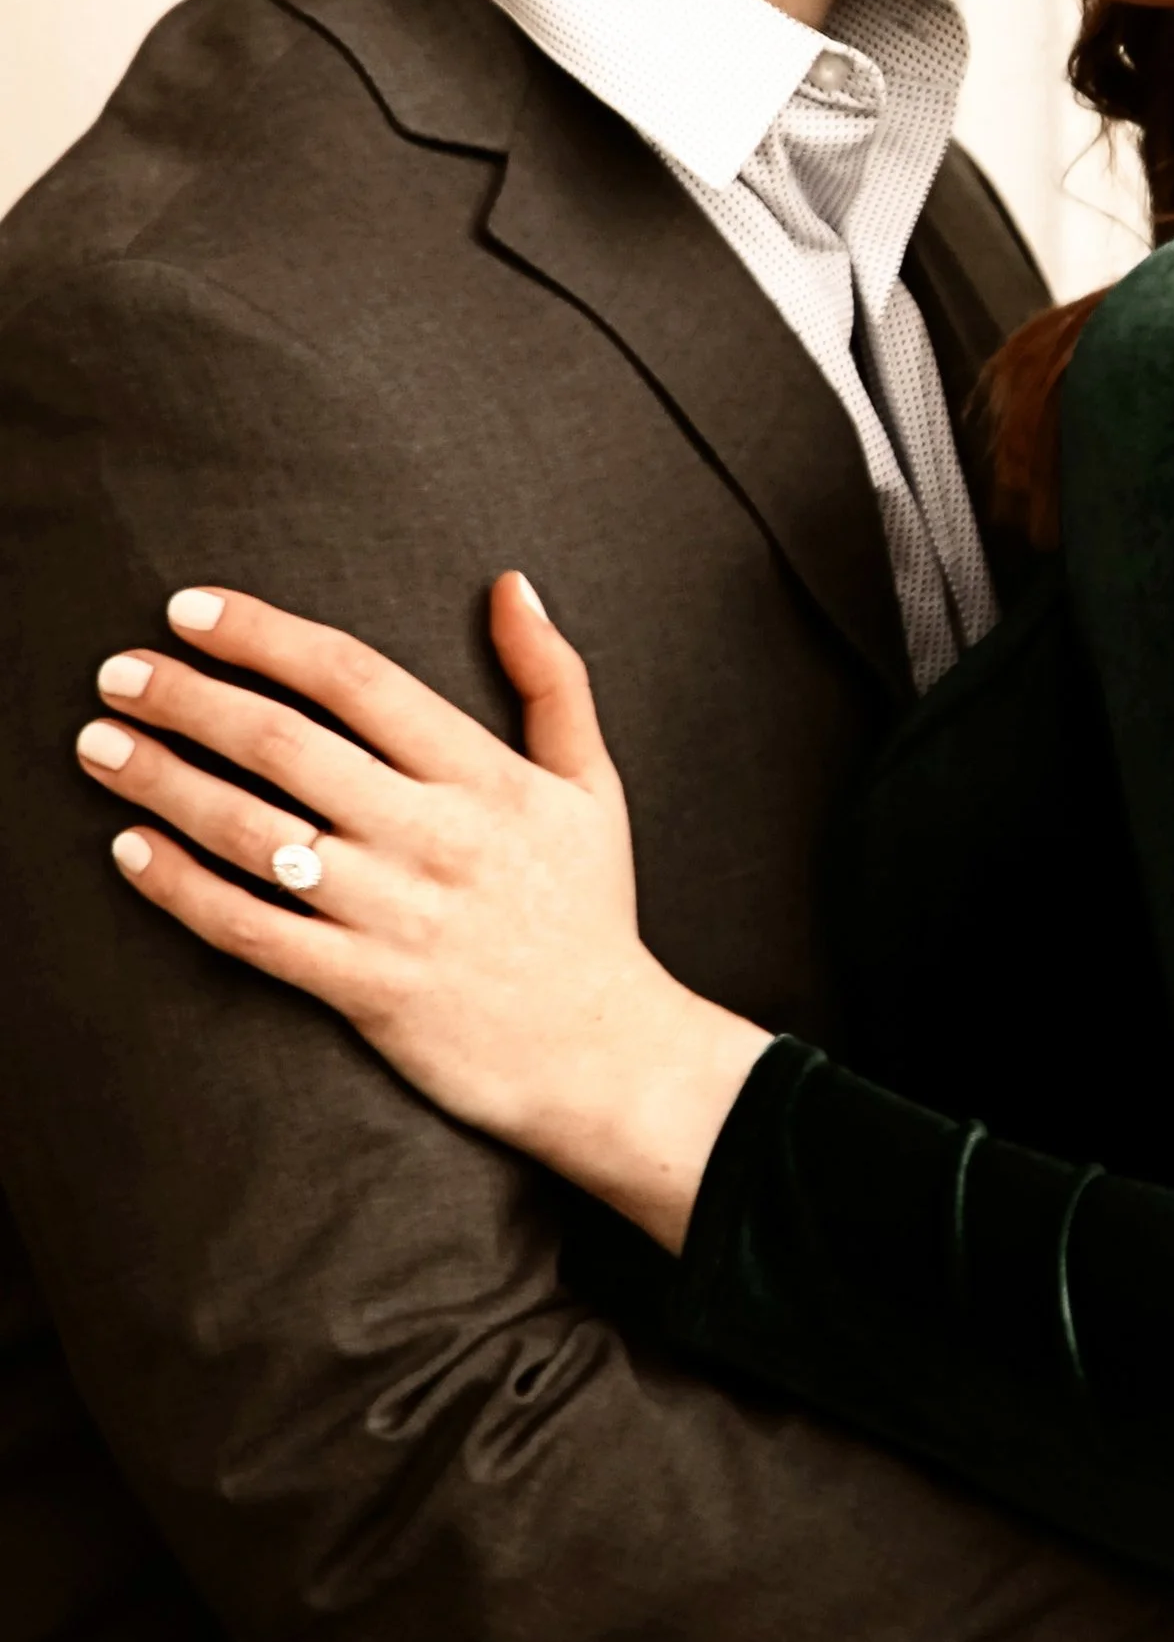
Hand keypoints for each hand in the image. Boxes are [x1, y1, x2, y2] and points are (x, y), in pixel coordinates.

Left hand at [76, 578, 769, 1243]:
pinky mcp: (366, 989)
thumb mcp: (590, 786)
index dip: (263, 636)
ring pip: (254, 833)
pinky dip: (184, 889)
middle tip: (118, 673)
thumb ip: (553, 679)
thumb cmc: (588, 913)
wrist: (605, 1055)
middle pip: (286, 745)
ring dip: (163, 782)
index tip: (191, 611)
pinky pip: (253, 931)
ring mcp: (397, 916)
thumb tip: (510, 585)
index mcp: (486, 777)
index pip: (356, 679)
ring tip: (100, 746)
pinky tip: (132, 850)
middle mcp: (436, 838)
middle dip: (187, 700)